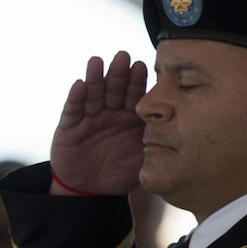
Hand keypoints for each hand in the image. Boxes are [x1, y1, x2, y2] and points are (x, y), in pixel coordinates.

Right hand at [50, 52, 148, 196]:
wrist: (88, 190)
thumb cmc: (118, 173)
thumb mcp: (141, 161)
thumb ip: (156, 146)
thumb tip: (178, 135)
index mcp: (130, 118)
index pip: (135, 95)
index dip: (137, 81)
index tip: (142, 66)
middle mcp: (110, 113)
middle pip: (114, 90)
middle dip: (118, 74)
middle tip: (123, 57)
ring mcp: (89, 119)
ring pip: (92, 95)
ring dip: (94, 78)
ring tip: (97, 62)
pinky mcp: (69, 128)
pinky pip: (72, 110)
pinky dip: (75, 97)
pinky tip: (79, 84)